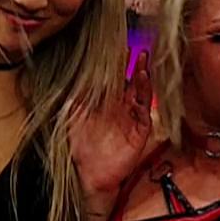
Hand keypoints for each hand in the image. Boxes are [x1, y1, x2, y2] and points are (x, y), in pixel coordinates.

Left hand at [69, 51, 152, 196]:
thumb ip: (77, 94)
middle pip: (132, 81)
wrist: (88, 173)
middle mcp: (121, 107)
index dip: (119, 63)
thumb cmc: (80, 146)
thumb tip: (79, 72)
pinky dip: (146, 98)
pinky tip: (144, 85)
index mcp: (106, 101)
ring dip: (144, 79)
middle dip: (137, 66)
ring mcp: (132, 118)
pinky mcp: (140, 132)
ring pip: (142, 94)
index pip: (116, 77)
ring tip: (144, 64)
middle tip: (140, 52)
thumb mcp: (73, 115)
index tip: (121, 47)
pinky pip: (145, 112)